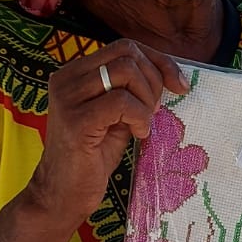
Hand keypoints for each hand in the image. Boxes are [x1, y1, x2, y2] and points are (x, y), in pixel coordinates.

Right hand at [28, 40, 187, 223]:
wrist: (63, 194)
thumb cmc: (92, 158)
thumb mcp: (116, 116)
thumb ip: (132, 92)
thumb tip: (168, 75)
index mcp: (75, 73)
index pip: (124, 47)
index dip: (157, 60)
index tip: (178, 84)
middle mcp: (66, 78)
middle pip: (127, 53)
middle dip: (153, 79)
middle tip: (154, 111)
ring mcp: (67, 97)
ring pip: (125, 72)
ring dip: (146, 99)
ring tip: (141, 124)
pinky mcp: (75, 120)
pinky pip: (122, 102)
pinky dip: (139, 117)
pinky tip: (137, 133)